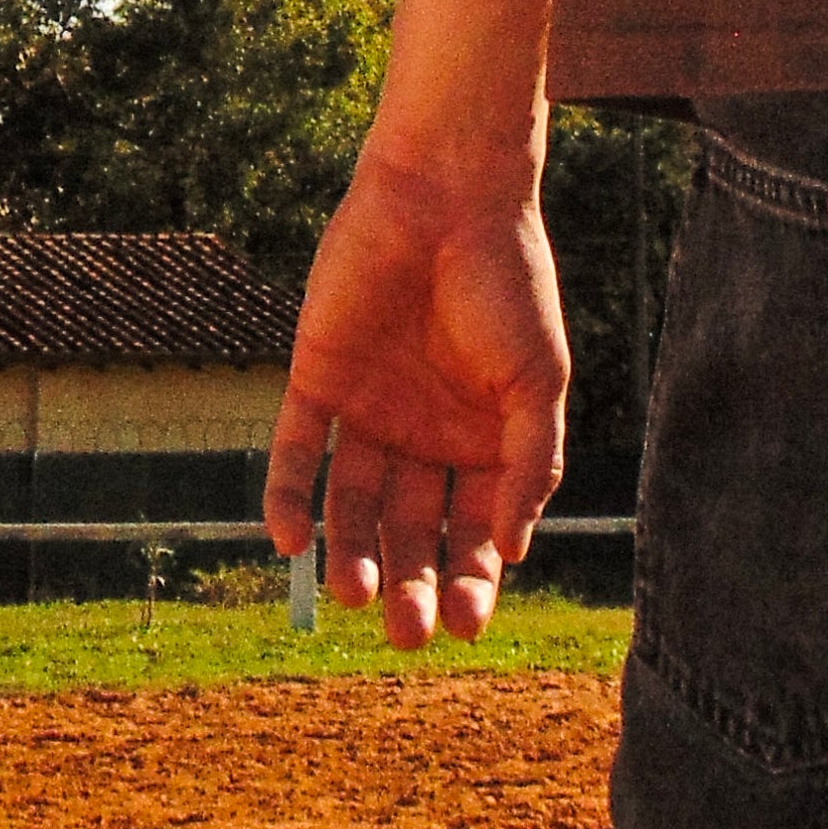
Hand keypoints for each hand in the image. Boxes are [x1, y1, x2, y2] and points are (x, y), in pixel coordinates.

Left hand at [263, 140, 571, 651]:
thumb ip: (529, 464)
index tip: (469, 624)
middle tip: (410, 631)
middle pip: (408, 529)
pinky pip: (294, 451)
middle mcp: (421, 437)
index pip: (471, 530)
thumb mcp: (539, 381)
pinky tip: (290, 541)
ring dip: (349, 554)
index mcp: (480, 442)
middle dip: (412, 583)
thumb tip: (514, 550)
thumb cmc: (509, 284)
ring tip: (353, 597)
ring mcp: (368, 411)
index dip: (471, 578)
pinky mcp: (316, 380)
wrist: (449, 197)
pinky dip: (288, 498)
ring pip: (350, 504)